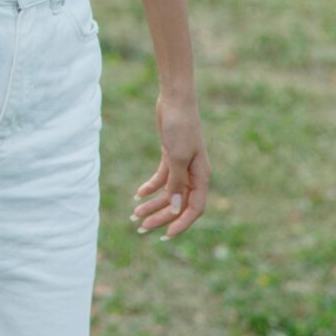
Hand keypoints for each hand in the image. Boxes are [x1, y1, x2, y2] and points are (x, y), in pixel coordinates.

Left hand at [129, 93, 207, 239]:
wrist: (175, 100)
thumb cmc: (180, 126)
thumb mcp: (176, 157)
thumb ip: (176, 184)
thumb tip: (176, 209)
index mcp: (201, 176)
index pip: (195, 208)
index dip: (181, 223)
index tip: (166, 235)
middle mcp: (193, 174)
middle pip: (178, 203)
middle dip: (161, 217)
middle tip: (141, 228)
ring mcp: (182, 166)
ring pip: (168, 193)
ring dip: (152, 204)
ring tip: (134, 215)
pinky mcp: (170, 157)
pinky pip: (161, 178)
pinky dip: (150, 187)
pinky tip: (138, 195)